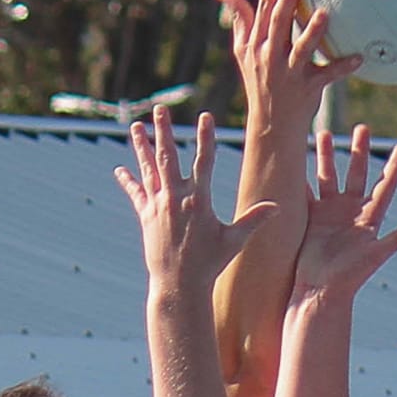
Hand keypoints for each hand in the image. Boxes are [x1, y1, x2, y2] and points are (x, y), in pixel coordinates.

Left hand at [116, 109, 273, 297]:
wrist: (179, 286)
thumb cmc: (209, 265)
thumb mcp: (234, 242)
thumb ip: (253, 221)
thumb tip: (277, 208)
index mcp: (198, 200)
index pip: (203, 161)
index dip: (205, 137)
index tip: (205, 116)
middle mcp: (175, 199)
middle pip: (168, 157)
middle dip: (163, 131)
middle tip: (159, 109)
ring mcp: (158, 206)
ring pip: (149, 169)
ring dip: (141, 146)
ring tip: (136, 126)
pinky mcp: (146, 217)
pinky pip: (136, 194)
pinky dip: (129, 181)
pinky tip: (120, 169)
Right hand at [220, 0, 358, 135]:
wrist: (271, 127)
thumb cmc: (260, 84)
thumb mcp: (244, 54)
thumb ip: (240, 21)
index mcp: (257, 45)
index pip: (263, 10)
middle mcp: (270, 57)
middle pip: (278, 23)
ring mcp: (288, 74)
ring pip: (300, 50)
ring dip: (312, 32)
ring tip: (324, 13)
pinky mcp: (307, 90)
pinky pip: (327, 76)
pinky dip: (342, 68)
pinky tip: (359, 57)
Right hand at [291, 127, 396, 306]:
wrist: (321, 293)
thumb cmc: (351, 277)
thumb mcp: (376, 255)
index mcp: (369, 218)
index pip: (385, 186)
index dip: (395, 167)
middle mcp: (350, 212)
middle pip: (356, 174)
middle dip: (359, 151)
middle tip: (362, 128)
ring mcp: (329, 214)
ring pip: (328, 176)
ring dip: (326, 156)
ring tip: (323, 133)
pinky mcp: (310, 219)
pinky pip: (305, 192)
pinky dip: (300, 176)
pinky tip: (295, 158)